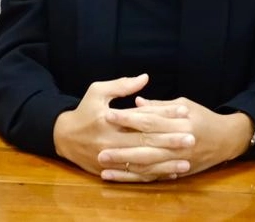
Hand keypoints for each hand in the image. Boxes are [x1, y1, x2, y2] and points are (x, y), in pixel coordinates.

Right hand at [53, 75, 194, 181]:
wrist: (63, 137)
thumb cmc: (84, 111)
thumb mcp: (98, 91)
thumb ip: (122, 86)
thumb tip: (145, 78)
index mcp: (108, 121)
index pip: (142, 119)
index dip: (164, 115)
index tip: (184, 111)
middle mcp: (110, 142)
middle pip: (145, 144)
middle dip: (170, 142)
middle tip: (192, 139)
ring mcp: (110, 160)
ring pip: (142, 164)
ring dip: (166, 164)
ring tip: (187, 162)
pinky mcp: (110, 172)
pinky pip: (135, 176)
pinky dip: (153, 175)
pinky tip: (170, 174)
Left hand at [101, 98, 252, 181]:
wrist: (226, 139)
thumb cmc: (203, 117)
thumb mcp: (184, 104)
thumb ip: (159, 105)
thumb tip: (137, 102)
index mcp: (181, 122)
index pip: (150, 120)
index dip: (129, 118)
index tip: (109, 115)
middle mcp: (179, 143)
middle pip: (147, 146)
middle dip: (122, 147)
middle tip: (99, 146)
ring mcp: (178, 160)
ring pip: (147, 165)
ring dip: (124, 166)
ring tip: (103, 164)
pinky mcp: (176, 172)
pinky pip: (151, 176)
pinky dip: (133, 177)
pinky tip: (117, 175)